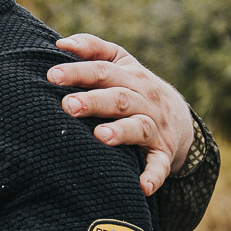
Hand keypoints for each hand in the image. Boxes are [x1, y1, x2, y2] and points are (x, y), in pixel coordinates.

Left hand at [49, 34, 195, 195]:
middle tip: (68, 105)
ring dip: (121, 132)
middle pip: (118, 98)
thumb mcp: (121, 62)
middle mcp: (144, 100)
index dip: (78, 72)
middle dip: (94, 101)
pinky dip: (152, 176)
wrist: (179, 117)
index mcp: (130, 76)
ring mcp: (155, 127)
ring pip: (138, 127)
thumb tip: (60, 42)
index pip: (103, 71)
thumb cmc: (134, 87)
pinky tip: (141, 188)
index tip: (52, 75)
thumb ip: (93, 49)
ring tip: (99, 136)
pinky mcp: (163, 153)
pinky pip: (159, 166)